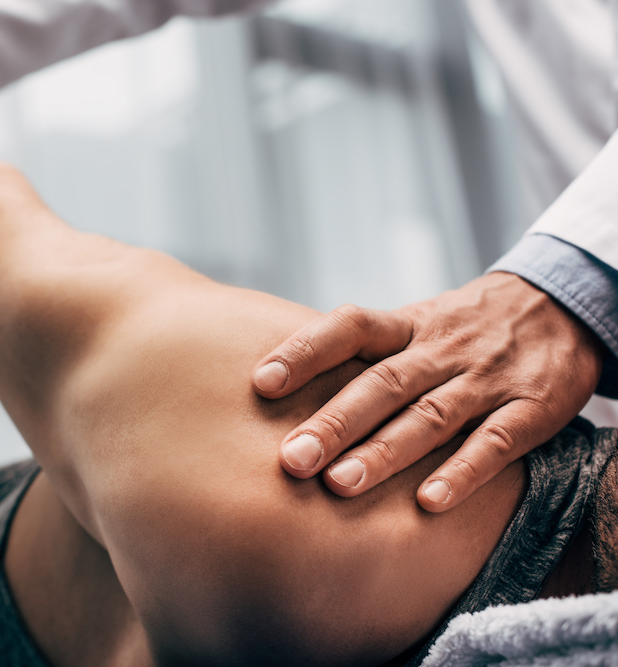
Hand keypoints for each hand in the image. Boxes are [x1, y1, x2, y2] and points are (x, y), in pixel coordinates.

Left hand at [252, 272, 603, 511]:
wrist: (560, 307)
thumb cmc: (460, 329)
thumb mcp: (413, 324)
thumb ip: (360, 353)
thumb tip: (275, 383)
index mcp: (407, 325)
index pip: (351, 327)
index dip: (306, 351)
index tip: (261, 382)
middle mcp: (442, 350)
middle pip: (383, 384)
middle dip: (335, 422)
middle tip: (291, 459)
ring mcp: (487, 380)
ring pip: (431, 416)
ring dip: (385, 452)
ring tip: (339, 484)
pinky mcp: (533, 409)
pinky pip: (496, 444)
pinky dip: (463, 473)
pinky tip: (428, 503)